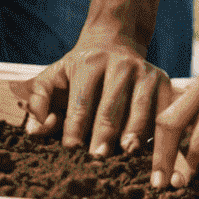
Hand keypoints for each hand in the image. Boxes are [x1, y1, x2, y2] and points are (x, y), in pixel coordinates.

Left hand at [24, 28, 171, 155]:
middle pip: (110, 107)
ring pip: (139, 110)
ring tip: (126, 154)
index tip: (71, 150)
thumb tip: (35, 129)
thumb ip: (40, 99)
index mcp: (89, 63)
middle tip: (98, 159)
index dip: (75, 128)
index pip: (80, 101)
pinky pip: (161, 111)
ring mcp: (143, 73)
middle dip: (103, 135)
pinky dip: (156, 132)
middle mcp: (118, 65)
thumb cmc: (80, 69)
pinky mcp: (163, 82)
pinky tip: (150, 150)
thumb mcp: (56, 74)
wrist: (115, 40)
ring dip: (133, 135)